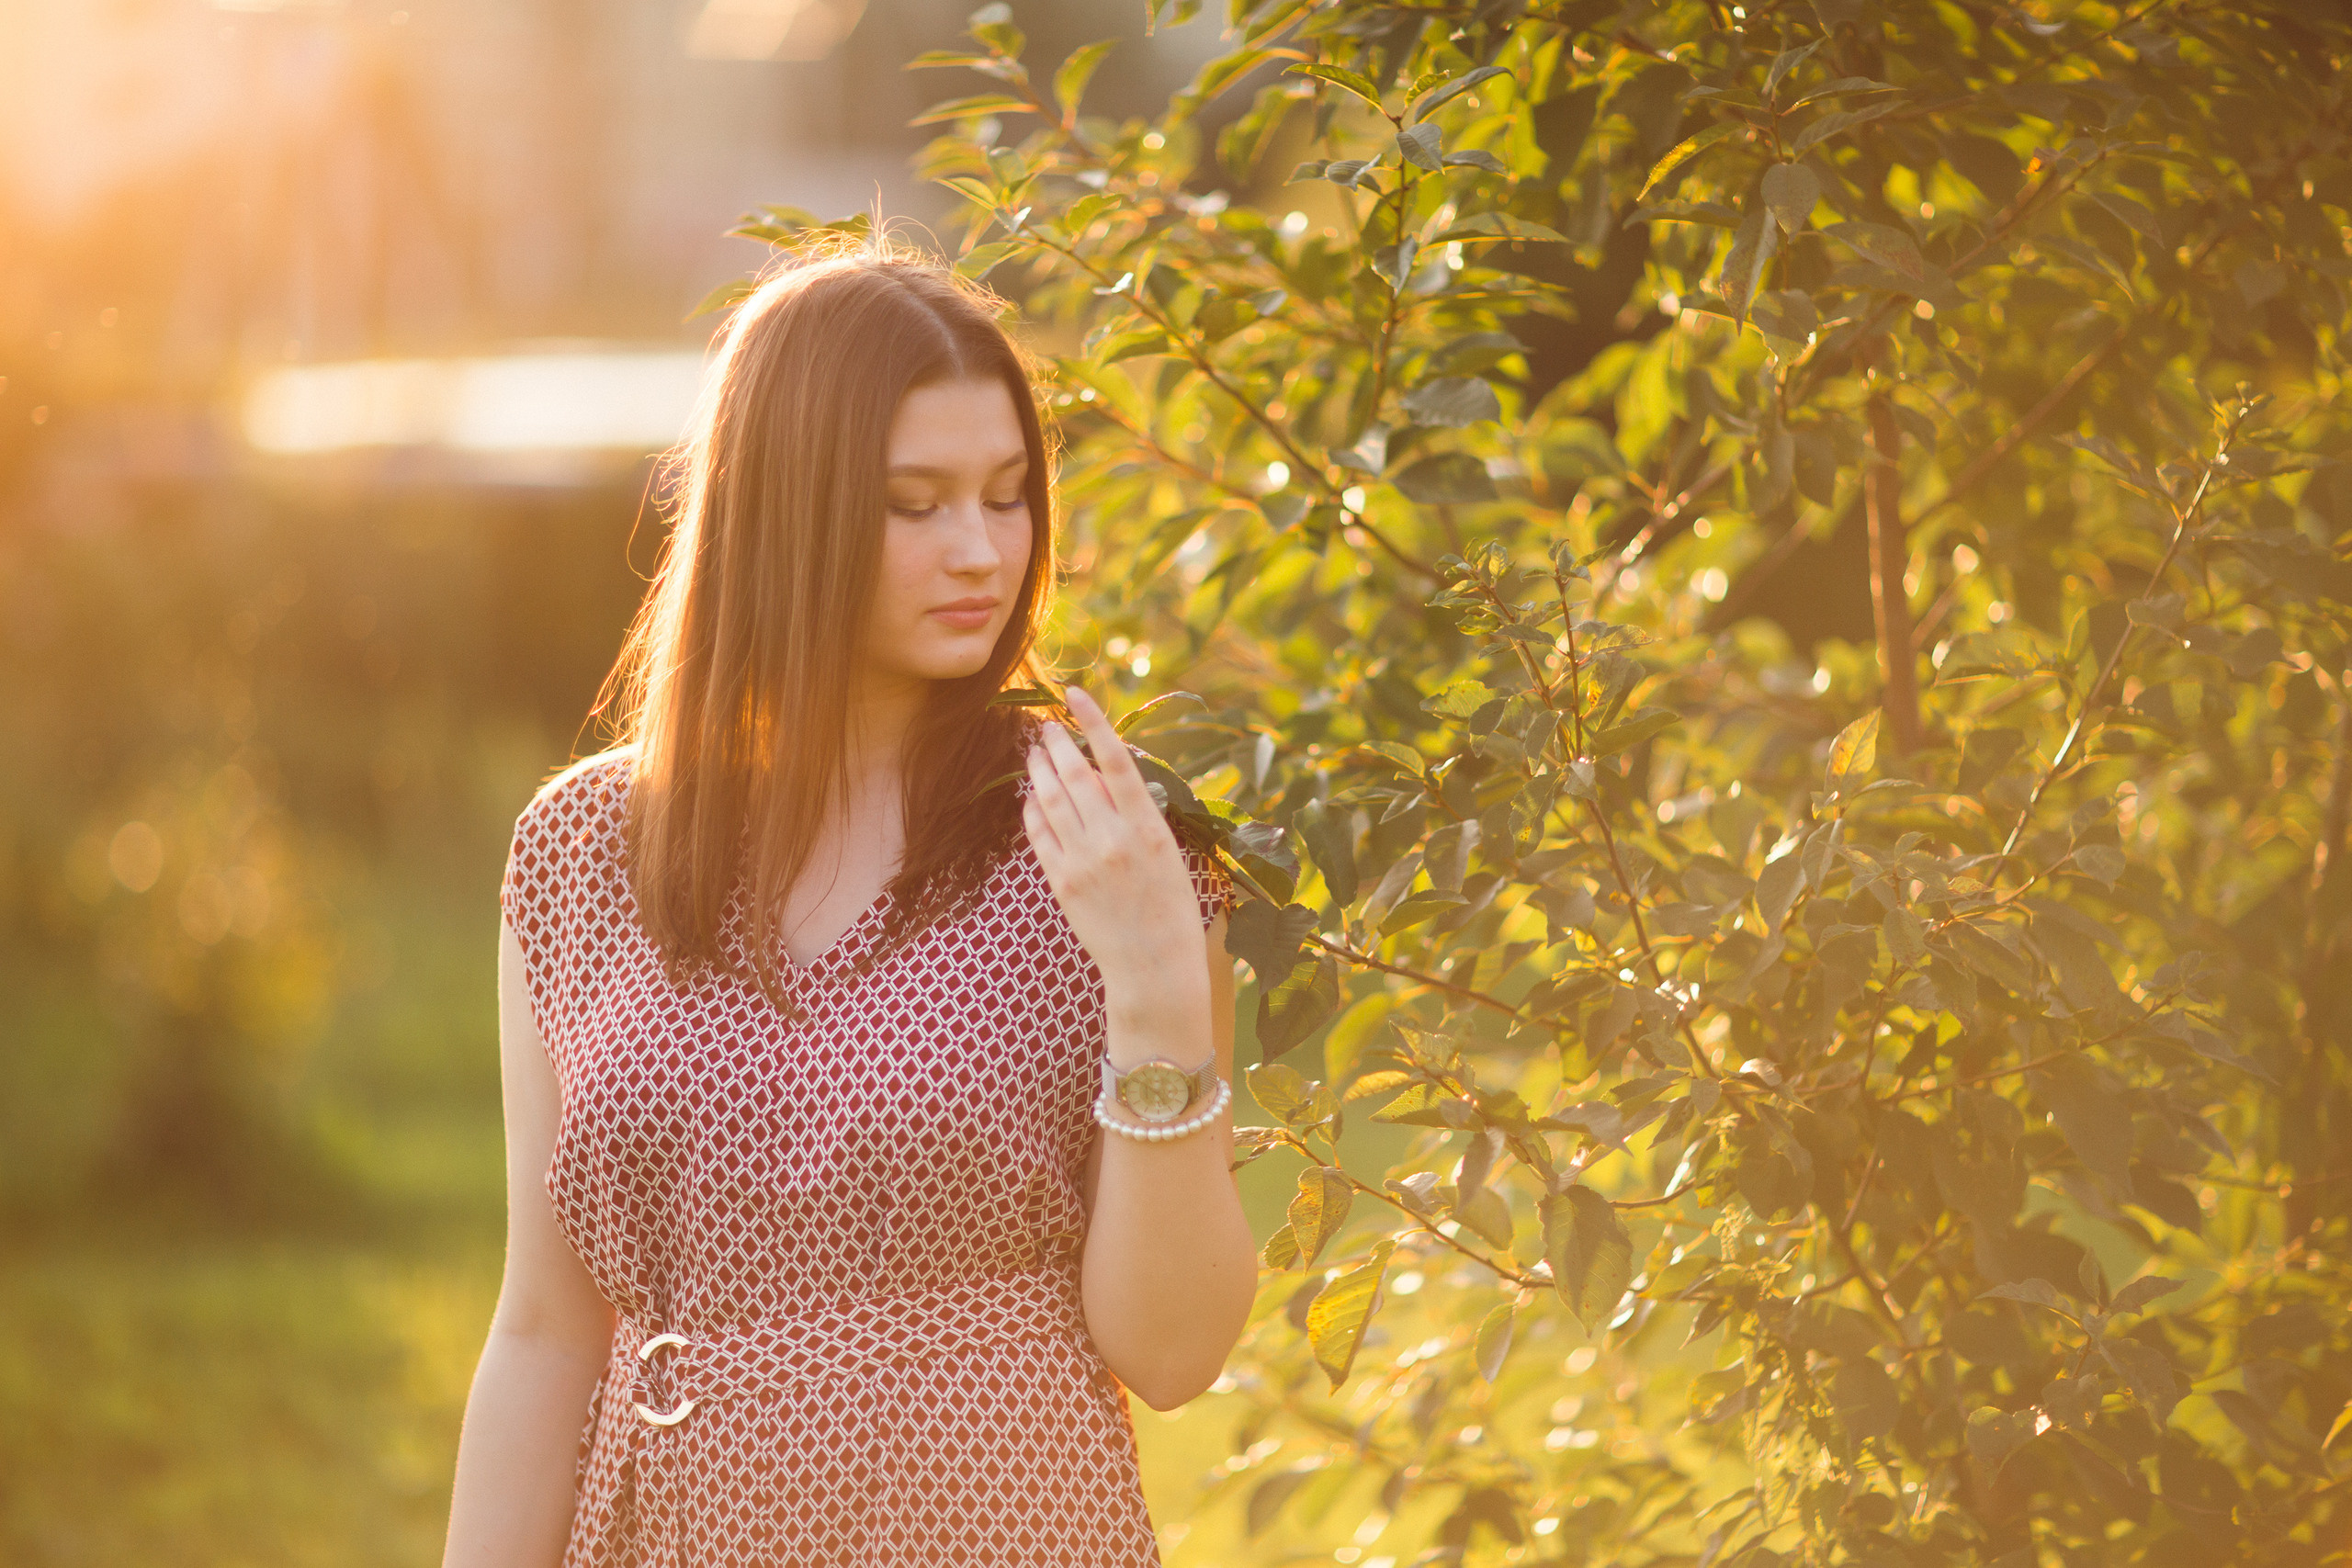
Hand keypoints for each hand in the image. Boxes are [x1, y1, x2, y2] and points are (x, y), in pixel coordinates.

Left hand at [1021, 687, 1206, 1011]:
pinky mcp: (1061, 882)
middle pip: (1074, 773)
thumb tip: (1103, 774)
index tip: (1076, 694)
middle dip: (1056, 741)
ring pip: (1050, 798)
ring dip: (1039, 768)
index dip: (1094, 721)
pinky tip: (1031, 794)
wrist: (1154, 966)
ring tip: (1033, 750)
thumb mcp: (1169, 852)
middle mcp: (1113, 838)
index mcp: (1148, 826)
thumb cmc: (1172, 908)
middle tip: (1046, 724)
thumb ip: (1137, 812)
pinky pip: (1039, 832)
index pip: (1115, 759)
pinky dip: (1032, 807)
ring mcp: (1083, 860)